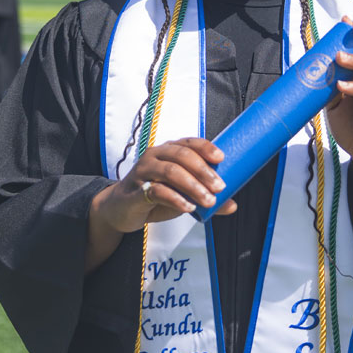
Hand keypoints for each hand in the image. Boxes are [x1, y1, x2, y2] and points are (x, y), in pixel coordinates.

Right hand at [91, 137, 236, 235]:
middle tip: (220, 187)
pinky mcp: (136, 190)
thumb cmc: (154, 196)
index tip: (222, 158)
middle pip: (182, 155)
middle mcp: (155, 155)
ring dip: (193, 185)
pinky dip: (175, 198)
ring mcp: (143, 171)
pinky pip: (157, 190)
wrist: (120, 209)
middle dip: (203, 170)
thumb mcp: (182, 195)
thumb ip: (205, 197)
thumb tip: (233, 204)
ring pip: (170, 171)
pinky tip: (188, 207)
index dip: (205, 147)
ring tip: (208, 200)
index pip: (189, 142)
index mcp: (168, 151)